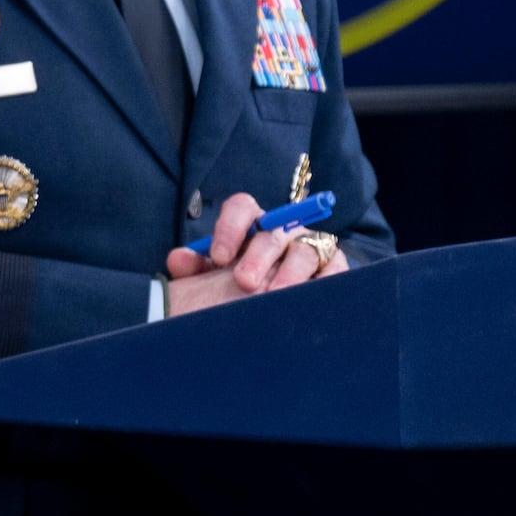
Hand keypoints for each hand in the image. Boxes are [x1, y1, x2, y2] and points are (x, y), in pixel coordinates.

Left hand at [162, 193, 343, 315]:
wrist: (270, 308)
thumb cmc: (238, 288)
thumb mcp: (212, 278)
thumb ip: (194, 267)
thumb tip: (179, 259)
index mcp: (251, 224)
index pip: (242, 208)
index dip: (230, 228)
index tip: (219, 257)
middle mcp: (282, 230)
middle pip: (273, 232)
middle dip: (257, 257)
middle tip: (244, 283)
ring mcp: (310, 246)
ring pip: (305, 251)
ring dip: (290, 274)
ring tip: (275, 296)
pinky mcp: (334, 266)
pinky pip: (336, 269)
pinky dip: (325, 281)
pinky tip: (308, 297)